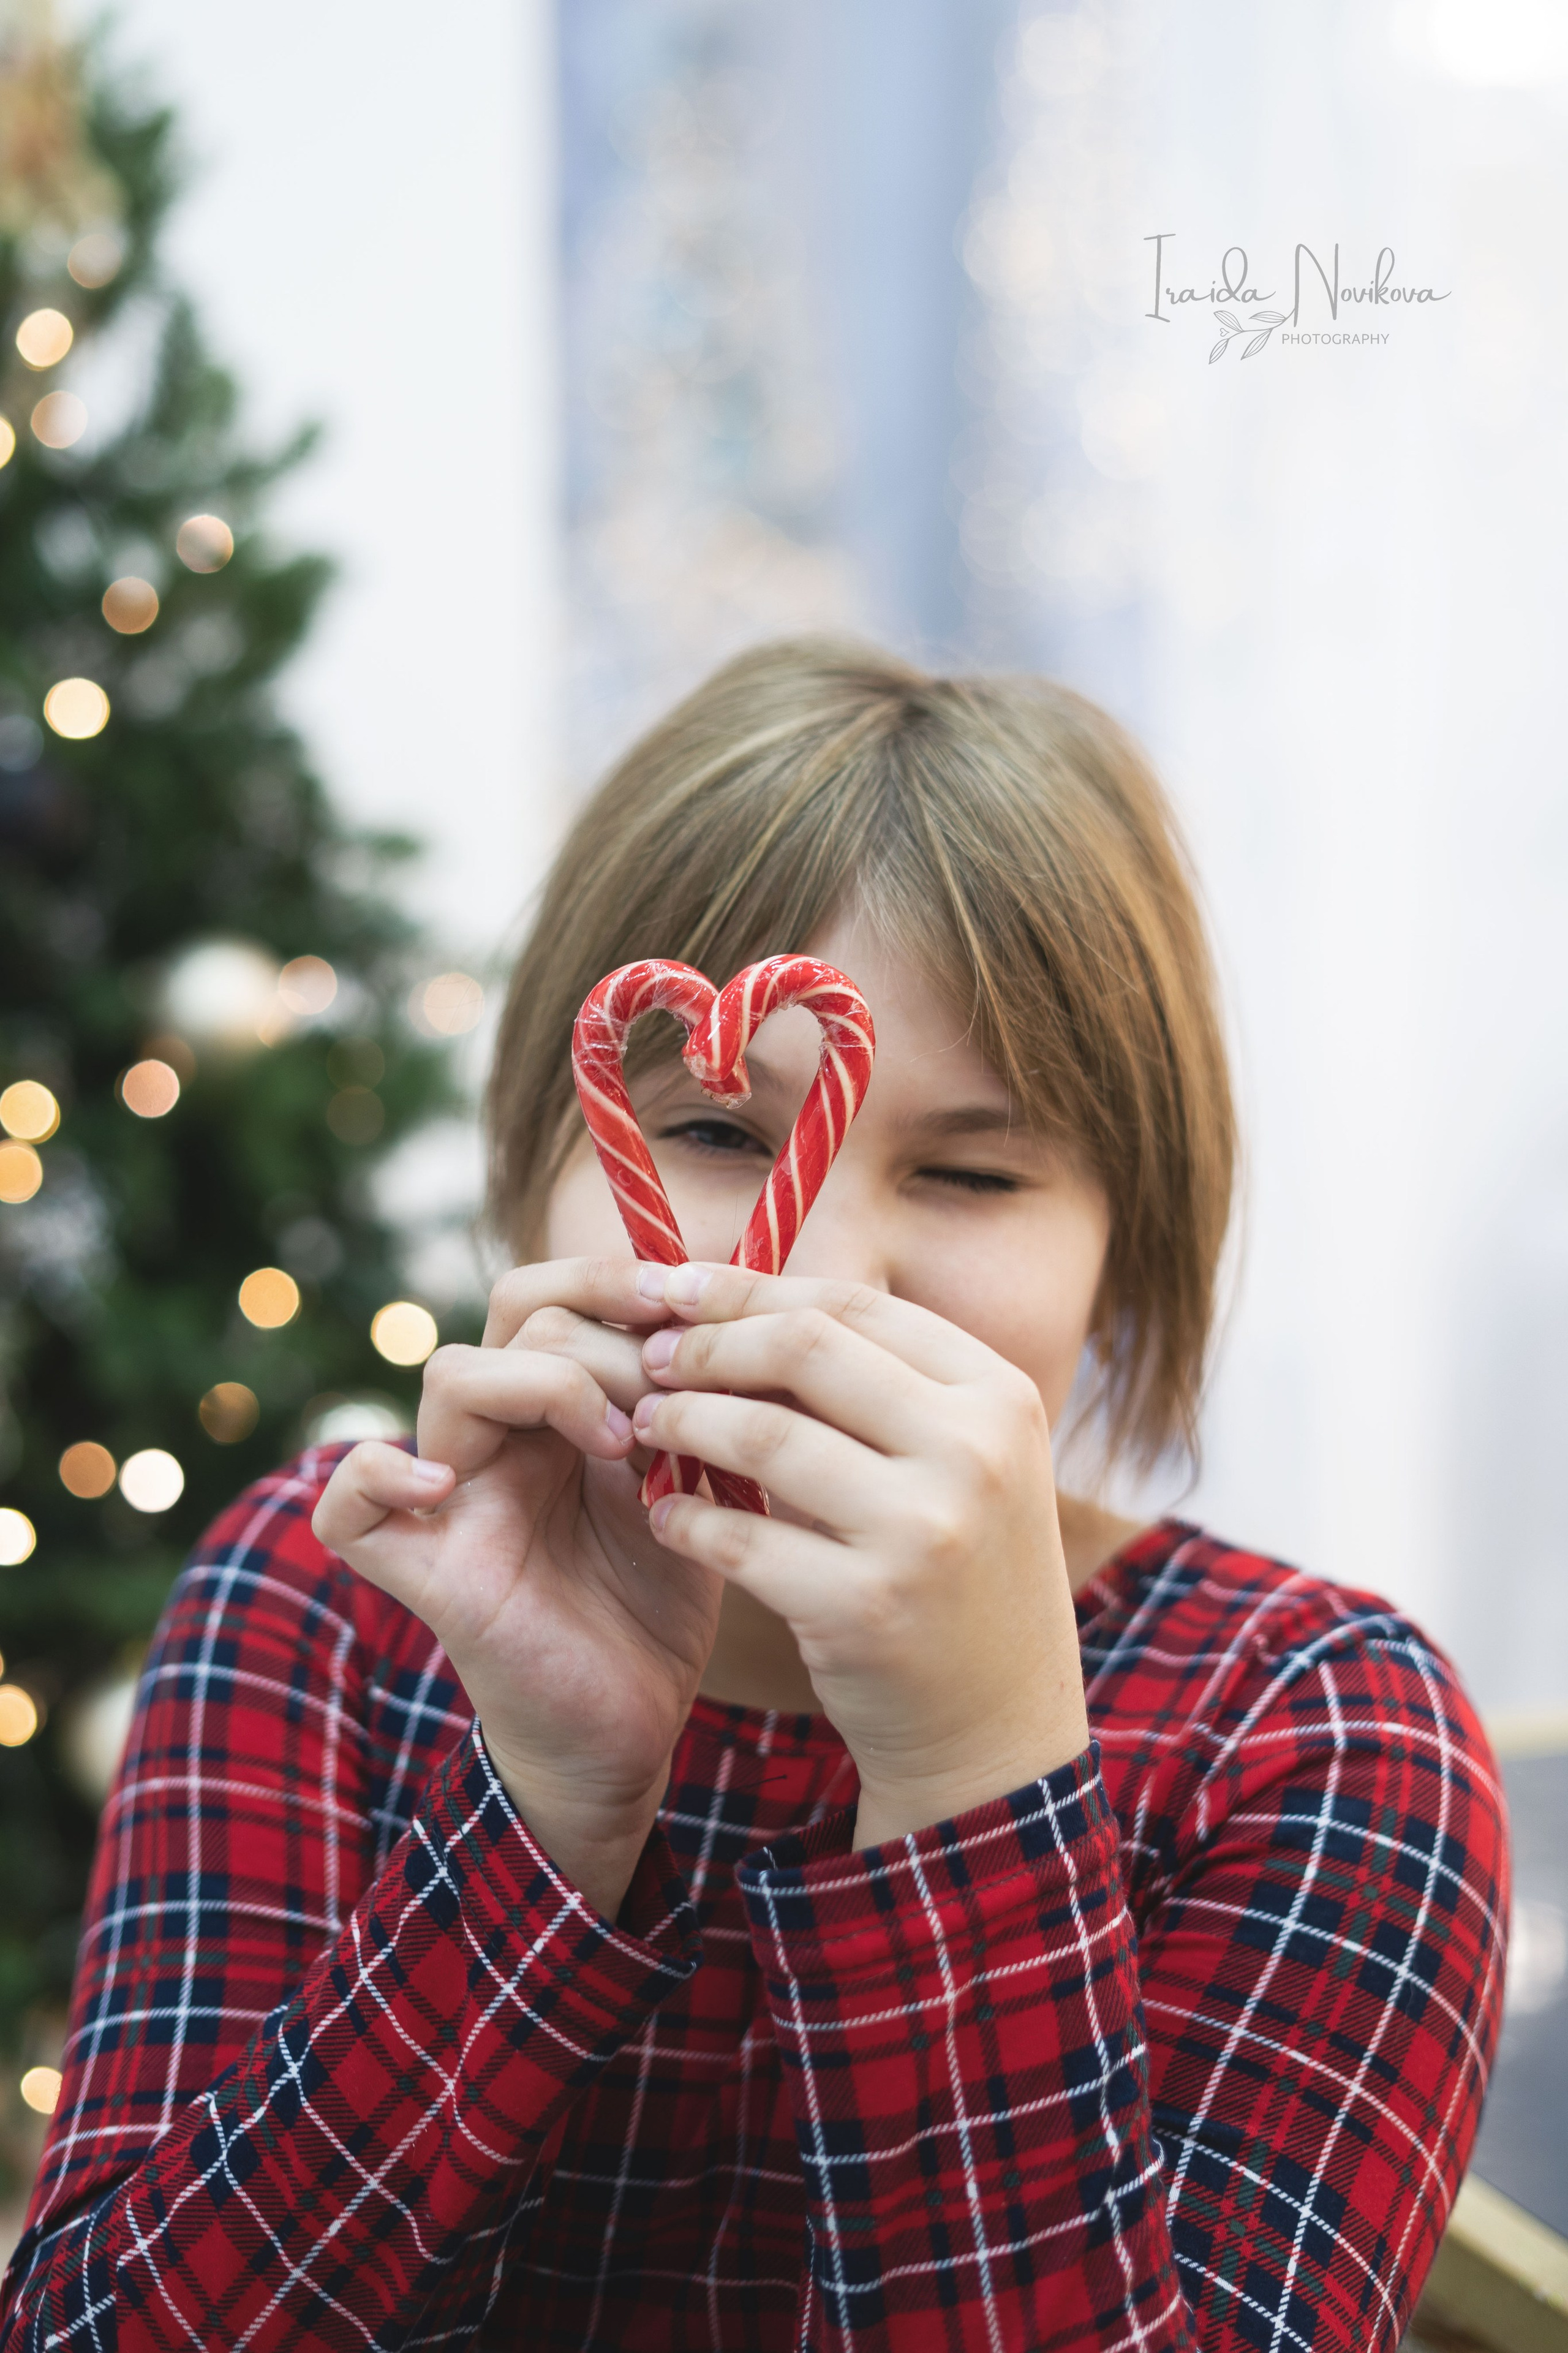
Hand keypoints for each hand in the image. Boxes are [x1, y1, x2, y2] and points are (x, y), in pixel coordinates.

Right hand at [312, 1260, 724, 1919]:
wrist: (629, 1731)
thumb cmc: (657, 1608)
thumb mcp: (695, 1490)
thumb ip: (696, 1411)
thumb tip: (735, 1319)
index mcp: (553, 1410)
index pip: (552, 1291)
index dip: (617, 1277)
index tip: (696, 1300)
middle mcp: (494, 1438)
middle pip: (515, 1310)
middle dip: (609, 1330)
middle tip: (671, 1393)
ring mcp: (450, 1499)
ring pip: (453, 1375)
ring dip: (551, 1384)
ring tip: (624, 1447)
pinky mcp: (422, 1569)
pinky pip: (347, 1507)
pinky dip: (380, 1476)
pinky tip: (446, 1487)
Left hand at [631, 1264, 1090, 1846]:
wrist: (999, 1728)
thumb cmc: (958, 1575)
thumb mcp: (957, 1462)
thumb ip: (875, 1386)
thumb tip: (739, 1304)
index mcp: (1000, 1395)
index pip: (853, 1304)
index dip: (751, 1289)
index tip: (678, 1289)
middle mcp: (974, 1451)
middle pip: (805, 1347)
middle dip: (709, 1343)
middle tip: (650, 1357)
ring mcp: (924, 1531)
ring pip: (763, 1436)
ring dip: (684, 1422)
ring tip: (645, 1423)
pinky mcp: (866, 1609)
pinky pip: (740, 1538)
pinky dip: (686, 1519)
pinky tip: (661, 1514)